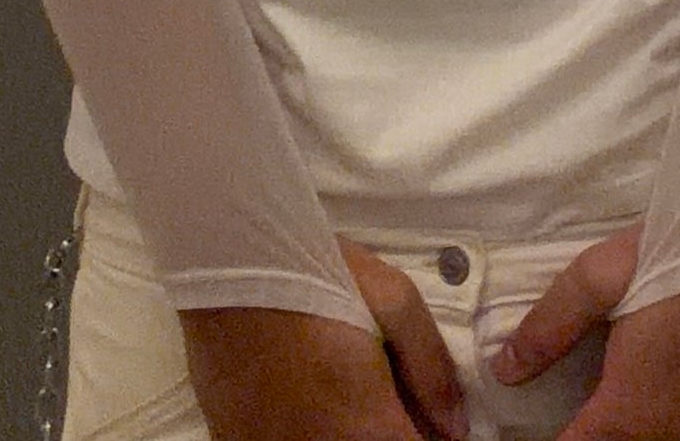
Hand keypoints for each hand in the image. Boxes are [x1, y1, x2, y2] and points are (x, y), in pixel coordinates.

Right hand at [177, 239, 471, 440]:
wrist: (225, 257)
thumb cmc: (313, 270)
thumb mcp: (392, 297)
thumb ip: (431, 367)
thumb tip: (454, 425)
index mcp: (366, 426)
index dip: (428, 437)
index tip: (428, 421)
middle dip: (389, 432)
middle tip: (388, 400)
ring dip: (348, 431)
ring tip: (344, 395)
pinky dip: (307, 429)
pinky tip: (309, 400)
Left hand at [487, 224, 679, 440]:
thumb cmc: (676, 258)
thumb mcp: (597, 281)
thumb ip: (547, 331)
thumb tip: (504, 370)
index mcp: (627, 421)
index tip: (532, 429)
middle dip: (589, 440)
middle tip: (577, 418)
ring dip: (631, 437)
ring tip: (615, 412)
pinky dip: (673, 435)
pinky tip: (660, 414)